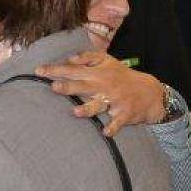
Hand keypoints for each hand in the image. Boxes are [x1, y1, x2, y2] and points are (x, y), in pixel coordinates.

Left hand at [36, 51, 165, 136]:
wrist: (150, 92)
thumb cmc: (123, 76)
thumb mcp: (108, 61)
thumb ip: (88, 57)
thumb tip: (70, 58)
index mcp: (99, 72)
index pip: (74, 69)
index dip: (56, 70)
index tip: (39, 71)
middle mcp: (105, 86)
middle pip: (83, 86)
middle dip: (68, 87)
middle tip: (54, 87)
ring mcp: (115, 100)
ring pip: (99, 105)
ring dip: (88, 109)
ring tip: (76, 112)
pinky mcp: (125, 113)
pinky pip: (118, 122)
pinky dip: (113, 127)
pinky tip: (106, 132)